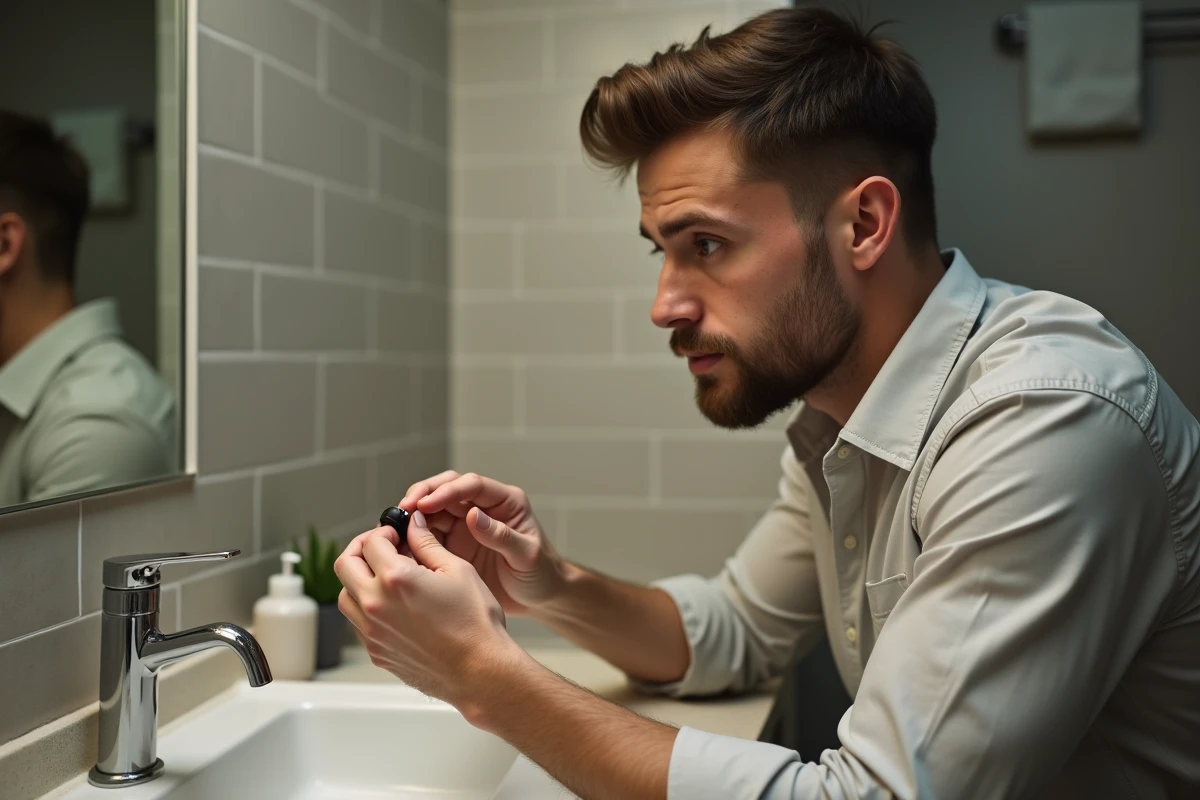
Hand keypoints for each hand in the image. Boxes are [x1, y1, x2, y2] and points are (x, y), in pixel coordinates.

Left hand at [334, 512, 524, 706]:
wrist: (479, 670)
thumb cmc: (475, 623)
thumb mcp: (457, 570)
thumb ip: (428, 543)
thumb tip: (413, 525)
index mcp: (396, 579)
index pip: (372, 542)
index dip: (385, 530)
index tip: (397, 533)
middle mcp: (376, 605)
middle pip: (345, 564)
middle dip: (361, 548)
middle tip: (381, 546)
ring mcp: (372, 631)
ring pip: (345, 595)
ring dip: (359, 579)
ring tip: (385, 576)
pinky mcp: (375, 651)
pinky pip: (357, 622)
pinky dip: (366, 606)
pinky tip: (392, 604)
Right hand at [398, 471, 567, 614]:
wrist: (540, 598)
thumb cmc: (541, 574)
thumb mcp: (527, 556)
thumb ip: (502, 536)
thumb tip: (474, 515)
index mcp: (505, 501)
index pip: (472, 485)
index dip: (447, 491)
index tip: (425, 504)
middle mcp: (483, 507)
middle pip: (447, 489)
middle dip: (424, 495)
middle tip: (402, 509)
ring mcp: (466, 525)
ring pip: (434, 509)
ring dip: (414, 514)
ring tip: (395, 527)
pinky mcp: (454, 544)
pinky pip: (429, 533)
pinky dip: (413, 535)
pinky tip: (400, 544)